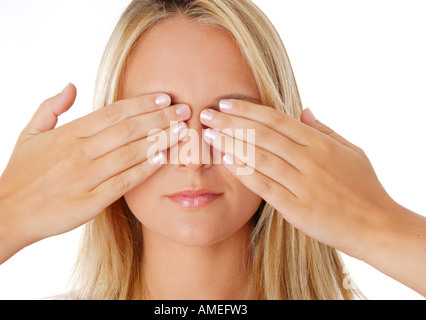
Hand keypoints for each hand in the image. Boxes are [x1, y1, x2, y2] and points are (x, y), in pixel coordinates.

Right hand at [0, 84, 189, 247]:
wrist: (9, 213)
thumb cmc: (20, 174)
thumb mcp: (28, 134)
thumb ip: (50, 108)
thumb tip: (72, 86)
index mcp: (68, 134)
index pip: (113, 112)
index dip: (142, 103)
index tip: (164, 97)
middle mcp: (79, 152)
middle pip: (127, 129)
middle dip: (160, 117)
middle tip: (185, 110)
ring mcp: (85, 177)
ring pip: (129, 153)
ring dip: (159, 140)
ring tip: (182, 131)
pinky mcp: (89, 202)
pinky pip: (123, 182)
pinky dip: (144, 170)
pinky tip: (163, 159)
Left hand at [199, 100, 395, 259]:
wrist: (376, 226)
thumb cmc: (364, 187)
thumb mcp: (350, 151)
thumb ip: (324, 130)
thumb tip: (304, 109)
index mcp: (320, 144)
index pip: (277, 120)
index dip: (249, 110)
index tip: (226, 103)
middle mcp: (310, 160)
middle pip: (263, 135)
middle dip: (231, 122)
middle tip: (207, 114)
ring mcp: (303, 184)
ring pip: (260, 157)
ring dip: (231, 144)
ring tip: (209, 135)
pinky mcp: (297, 208)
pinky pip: (265, 186)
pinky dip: (245, 173)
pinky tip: (227, 162)